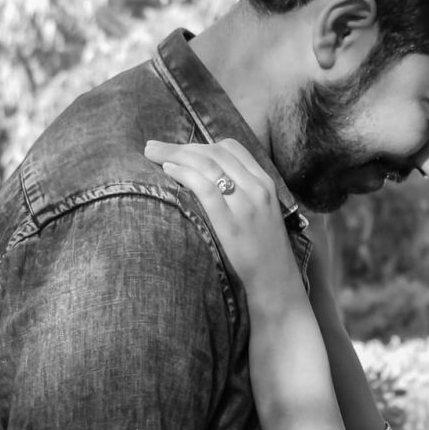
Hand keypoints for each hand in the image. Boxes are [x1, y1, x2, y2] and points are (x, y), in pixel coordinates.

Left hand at [143, 138, 307, 324]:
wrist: (276, 284)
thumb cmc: (266, 254)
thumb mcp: (263, 215)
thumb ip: (244, 194)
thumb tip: (209, 181)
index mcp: (266, 184)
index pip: (231, 149)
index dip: (201, 144)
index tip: (180, 149)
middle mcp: (257, 189)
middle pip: (213, 153)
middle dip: (180, 145)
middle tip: (153, 146)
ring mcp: (245, 205)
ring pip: (207, 165)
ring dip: (174, 154)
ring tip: (152, 154)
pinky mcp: (231, 223)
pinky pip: (205, 188)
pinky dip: (184, 174)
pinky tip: (168, 171)